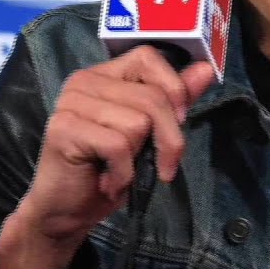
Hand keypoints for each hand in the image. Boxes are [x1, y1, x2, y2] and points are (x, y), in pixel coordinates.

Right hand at [0, 46, 214, 268]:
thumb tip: (206, 69)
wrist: (68, 211)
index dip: (173, 88)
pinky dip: (123, 173)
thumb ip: (176, 99)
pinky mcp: (62, 128)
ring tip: (122, 172)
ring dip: (140, 160)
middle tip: (160, 166)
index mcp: (106, 75)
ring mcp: (70, 103)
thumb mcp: (152, 134)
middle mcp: (84, 81)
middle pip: (152, 97)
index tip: (180, 121)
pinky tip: (108, 182)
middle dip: (168, 139)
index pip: (148, 57)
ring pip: (138, 122)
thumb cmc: (110, 170)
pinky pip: (118, 145)